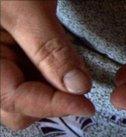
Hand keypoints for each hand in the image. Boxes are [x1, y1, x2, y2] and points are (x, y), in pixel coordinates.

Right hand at [1, 1, 94, 130]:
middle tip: (79, 91)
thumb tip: (80, 87)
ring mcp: (0, 67)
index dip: (54, 107)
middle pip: (17, 109)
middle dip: (50, 105)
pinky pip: (30, 83)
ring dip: (52, 95)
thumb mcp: (26, 9)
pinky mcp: (11, 61)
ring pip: (25, 100)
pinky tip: (62, 68)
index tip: (87, 106)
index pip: (16, 100)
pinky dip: (50, 82)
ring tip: (70, 75)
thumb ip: (51, 50)